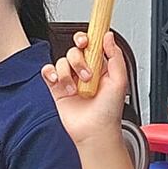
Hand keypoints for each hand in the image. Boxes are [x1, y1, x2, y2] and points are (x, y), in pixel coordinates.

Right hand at [40, 31, 127, 146]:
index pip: (90, 44)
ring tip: (76, 89)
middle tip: (87, 75)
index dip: (86, 39)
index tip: (86, 42)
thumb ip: (115, 56)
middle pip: (74, 51)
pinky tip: (58, 82)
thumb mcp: (120, 81)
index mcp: (100, 67)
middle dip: (78, 60)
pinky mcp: (57, 89)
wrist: (95, 132)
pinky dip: (50, 73)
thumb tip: (108, 36)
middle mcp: (84, 71)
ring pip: (61, 62)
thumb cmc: (109, 112)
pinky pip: (48, 72)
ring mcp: (70, 80)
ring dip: (67, 73)